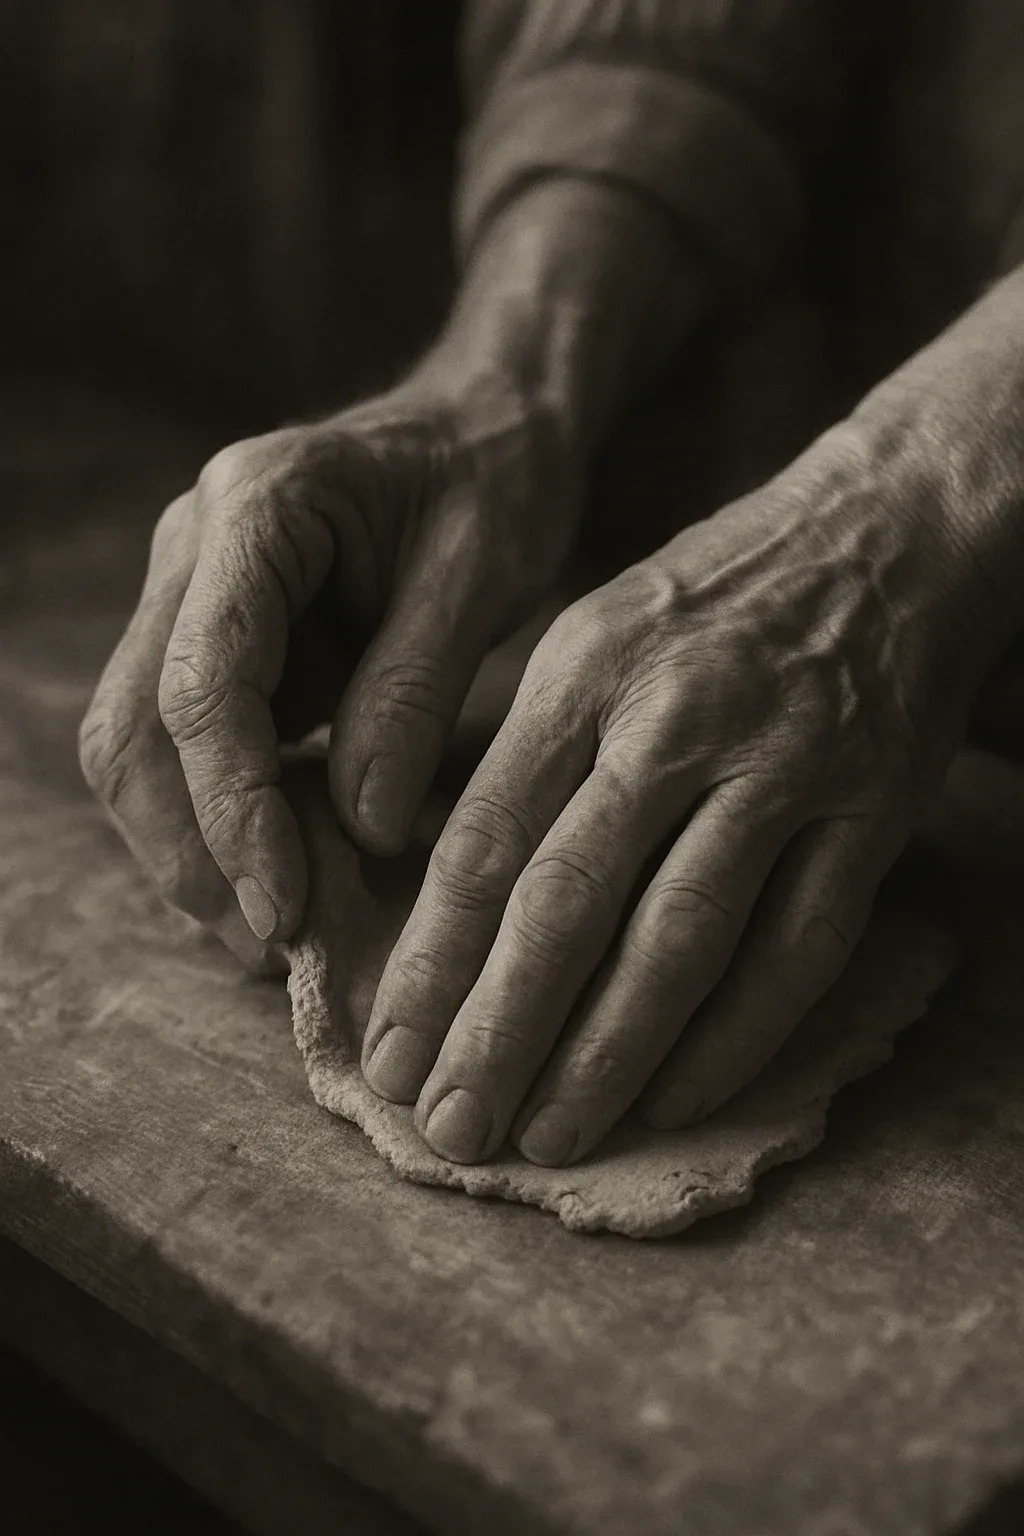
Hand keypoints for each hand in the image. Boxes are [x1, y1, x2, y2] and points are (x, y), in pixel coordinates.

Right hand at [78, 373, 578, 967]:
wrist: (484, 423)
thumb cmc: (494, 479)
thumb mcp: (482, 571)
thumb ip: (416, 692)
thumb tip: (361, 829)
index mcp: (255, 510)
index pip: (203, 685)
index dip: (233, 811)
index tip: (284, 907)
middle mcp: (193, 552)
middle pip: (133, 730)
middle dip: (192, 851)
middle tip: (275, 944)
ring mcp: (192, 597)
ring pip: (139, 750)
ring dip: (195, 849)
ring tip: (280, 932)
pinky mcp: (217, 642)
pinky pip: (187, 749)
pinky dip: (225, 821)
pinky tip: (287, 876)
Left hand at [361, 424, 991, 1163]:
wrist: (889, 530)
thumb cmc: (715, 595)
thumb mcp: (593, 630)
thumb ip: (526, 750)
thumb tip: (449, 893)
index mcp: (584, 671)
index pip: (484, 842)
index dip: (429, 963)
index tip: (386, 1054)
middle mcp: (674, 721)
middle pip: (566, 903)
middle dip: (497, 1031)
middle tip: (446, 1128)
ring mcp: (780, 768)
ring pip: (677, 940)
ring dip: (604, 1055)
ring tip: (547, 1136)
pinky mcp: (870, 811)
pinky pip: (794, 950)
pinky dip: (732, 1038)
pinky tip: (673, 1099)